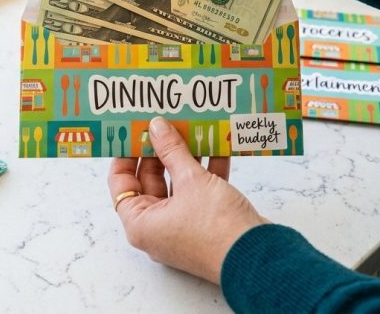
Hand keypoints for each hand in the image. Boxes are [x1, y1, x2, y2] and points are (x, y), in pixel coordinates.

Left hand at [109, 117, 266, 282]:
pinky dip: (207, 170)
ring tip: (190, 129)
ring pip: (179, 184)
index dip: (126, 155)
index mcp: (141, 223)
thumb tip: (157, 127)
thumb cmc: (216, 229)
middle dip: (161, 151)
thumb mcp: (191, 180)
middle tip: (165, 124)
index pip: (121, 184)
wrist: (257, 256)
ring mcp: (183, 226)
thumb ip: (172, 151)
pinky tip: (216, 146)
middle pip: (151, 181)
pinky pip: (200, 191)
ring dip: (186, 157)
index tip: (133, 132)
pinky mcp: (206, 223)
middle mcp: (158, 227)